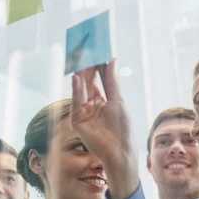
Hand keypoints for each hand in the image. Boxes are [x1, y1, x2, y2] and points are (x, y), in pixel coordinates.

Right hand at [71, 60, 138, 198]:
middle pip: (88, 80)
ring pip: (80, 89)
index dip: (97, 63)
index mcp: (102, 98)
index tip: (96, 47)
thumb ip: (111, 80)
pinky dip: (76, 90)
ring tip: (79, 57)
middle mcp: (91, 103)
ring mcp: (83, 111)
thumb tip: (111, 59)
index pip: (98, 77)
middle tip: (85, 48)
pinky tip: (76, 77)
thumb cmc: (122, 128)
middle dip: (86, 65)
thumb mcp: (118, 99)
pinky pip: (76, 102)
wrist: (120, 151)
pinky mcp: (77, 121)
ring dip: (80, 73)